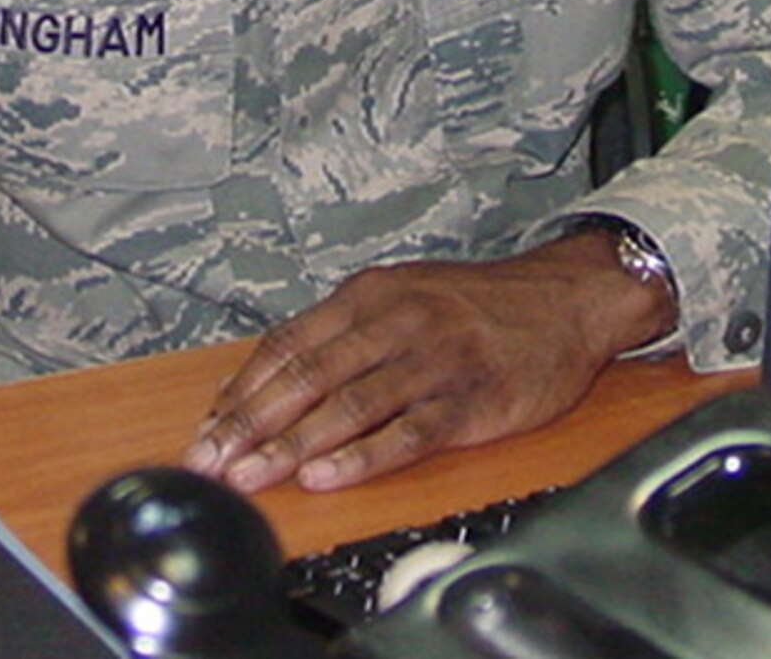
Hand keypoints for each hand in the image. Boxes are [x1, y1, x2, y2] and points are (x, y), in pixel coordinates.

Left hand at [181, 232, 673, 493]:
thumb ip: (344, 333)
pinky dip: (362, 457)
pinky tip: (328, 476)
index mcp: (369, 295)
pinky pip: (406, 431)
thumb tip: (275, 377)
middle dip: (251, 424)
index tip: (207, 429)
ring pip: (348, 405)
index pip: (288, 344)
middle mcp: (394, 321)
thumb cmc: (476, 304)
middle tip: (213, 460)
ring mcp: (431, 360)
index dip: (242, 391)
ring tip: (254, 475)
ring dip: (292, 445)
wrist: (563, 299)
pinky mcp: (468, 398)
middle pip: (307, 375)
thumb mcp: (402, 295)